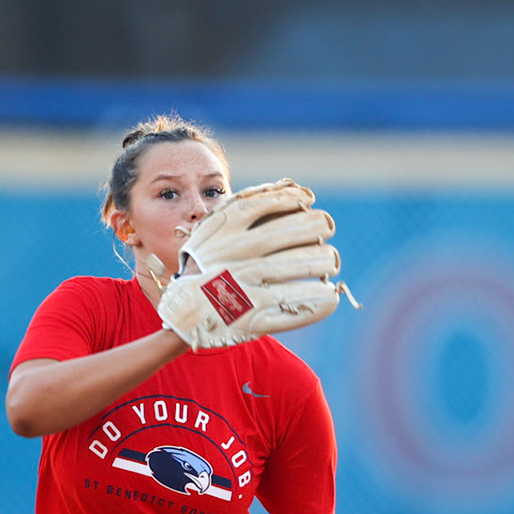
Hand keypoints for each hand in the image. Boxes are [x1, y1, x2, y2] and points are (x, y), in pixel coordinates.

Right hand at [156, 180, 345, 349]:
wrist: (182, 314)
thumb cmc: (208, 266)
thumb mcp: (214, 232)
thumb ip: (247, 210)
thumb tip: (299, 193)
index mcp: (222, 232)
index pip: (265, 205)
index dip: (294, 200)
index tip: (310, 201)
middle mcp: (233, 257)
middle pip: (286, 234)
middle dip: (315, 228)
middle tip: (328, 229)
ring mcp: (242, 289)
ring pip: (293, 267)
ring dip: (321, 262)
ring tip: (331, 262)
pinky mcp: (251, 320)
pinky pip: (292, 311)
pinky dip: (316, 303)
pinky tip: (329, 297)